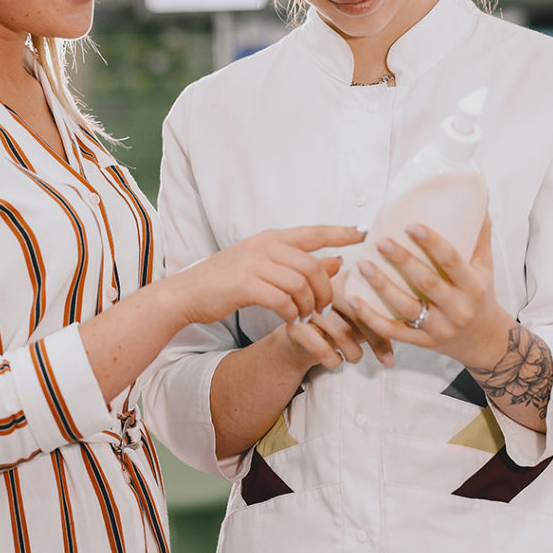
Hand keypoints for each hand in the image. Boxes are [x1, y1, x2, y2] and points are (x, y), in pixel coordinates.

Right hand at [172, 225, 365, 327]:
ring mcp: (253, 264)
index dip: (341, 233)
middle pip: (312, 265)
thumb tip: (338, 260)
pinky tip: (290, 320)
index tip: (364, 234)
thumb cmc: (226, 282)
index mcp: (271, 238)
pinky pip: (282, 299)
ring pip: (300, 284)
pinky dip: (292, 312)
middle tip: (326, 307)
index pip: (314, 232)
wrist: (187, 294)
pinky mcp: (244, 285)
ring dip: (309, 305)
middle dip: (325, 289)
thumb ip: (298, 264)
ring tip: (306, 316)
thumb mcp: (264, 266)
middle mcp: (264, 246)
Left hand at [346, 215, 514, 366]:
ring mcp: (439, 328)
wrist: (484, 342)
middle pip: (427, 283)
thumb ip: (479, 236)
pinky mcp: (422, 342)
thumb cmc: (480, 297)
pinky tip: (354, 300)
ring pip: (406, 307)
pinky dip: (371, 317)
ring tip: (362, 265)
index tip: (411, 225)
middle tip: (380, 242)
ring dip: (382, 286)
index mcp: (473, 286)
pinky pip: (393, 331)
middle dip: (403, 261)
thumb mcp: (485, 267)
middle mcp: (457, 308)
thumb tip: (478, 201)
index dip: (432, 243)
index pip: (452, 261)